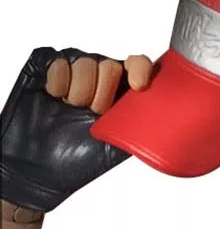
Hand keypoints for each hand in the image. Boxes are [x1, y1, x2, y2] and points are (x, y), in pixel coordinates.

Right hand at [0, 47, 153, 212]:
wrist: (42, 168)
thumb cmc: (79, 159)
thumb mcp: (118, 147)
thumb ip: (139, 128)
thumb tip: (169, 126)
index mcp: (121, 93)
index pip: (138, 66)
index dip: (141, 69)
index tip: (139, 86)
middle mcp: (99, 76)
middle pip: (110, 66)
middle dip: (102, 95)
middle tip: (93, 115)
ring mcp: (73, 68)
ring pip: (84, 62)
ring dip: (79, 92)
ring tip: (71, 110)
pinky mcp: (46, 66)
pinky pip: (56, 60)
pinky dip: (57, 81)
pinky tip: (55, 97)